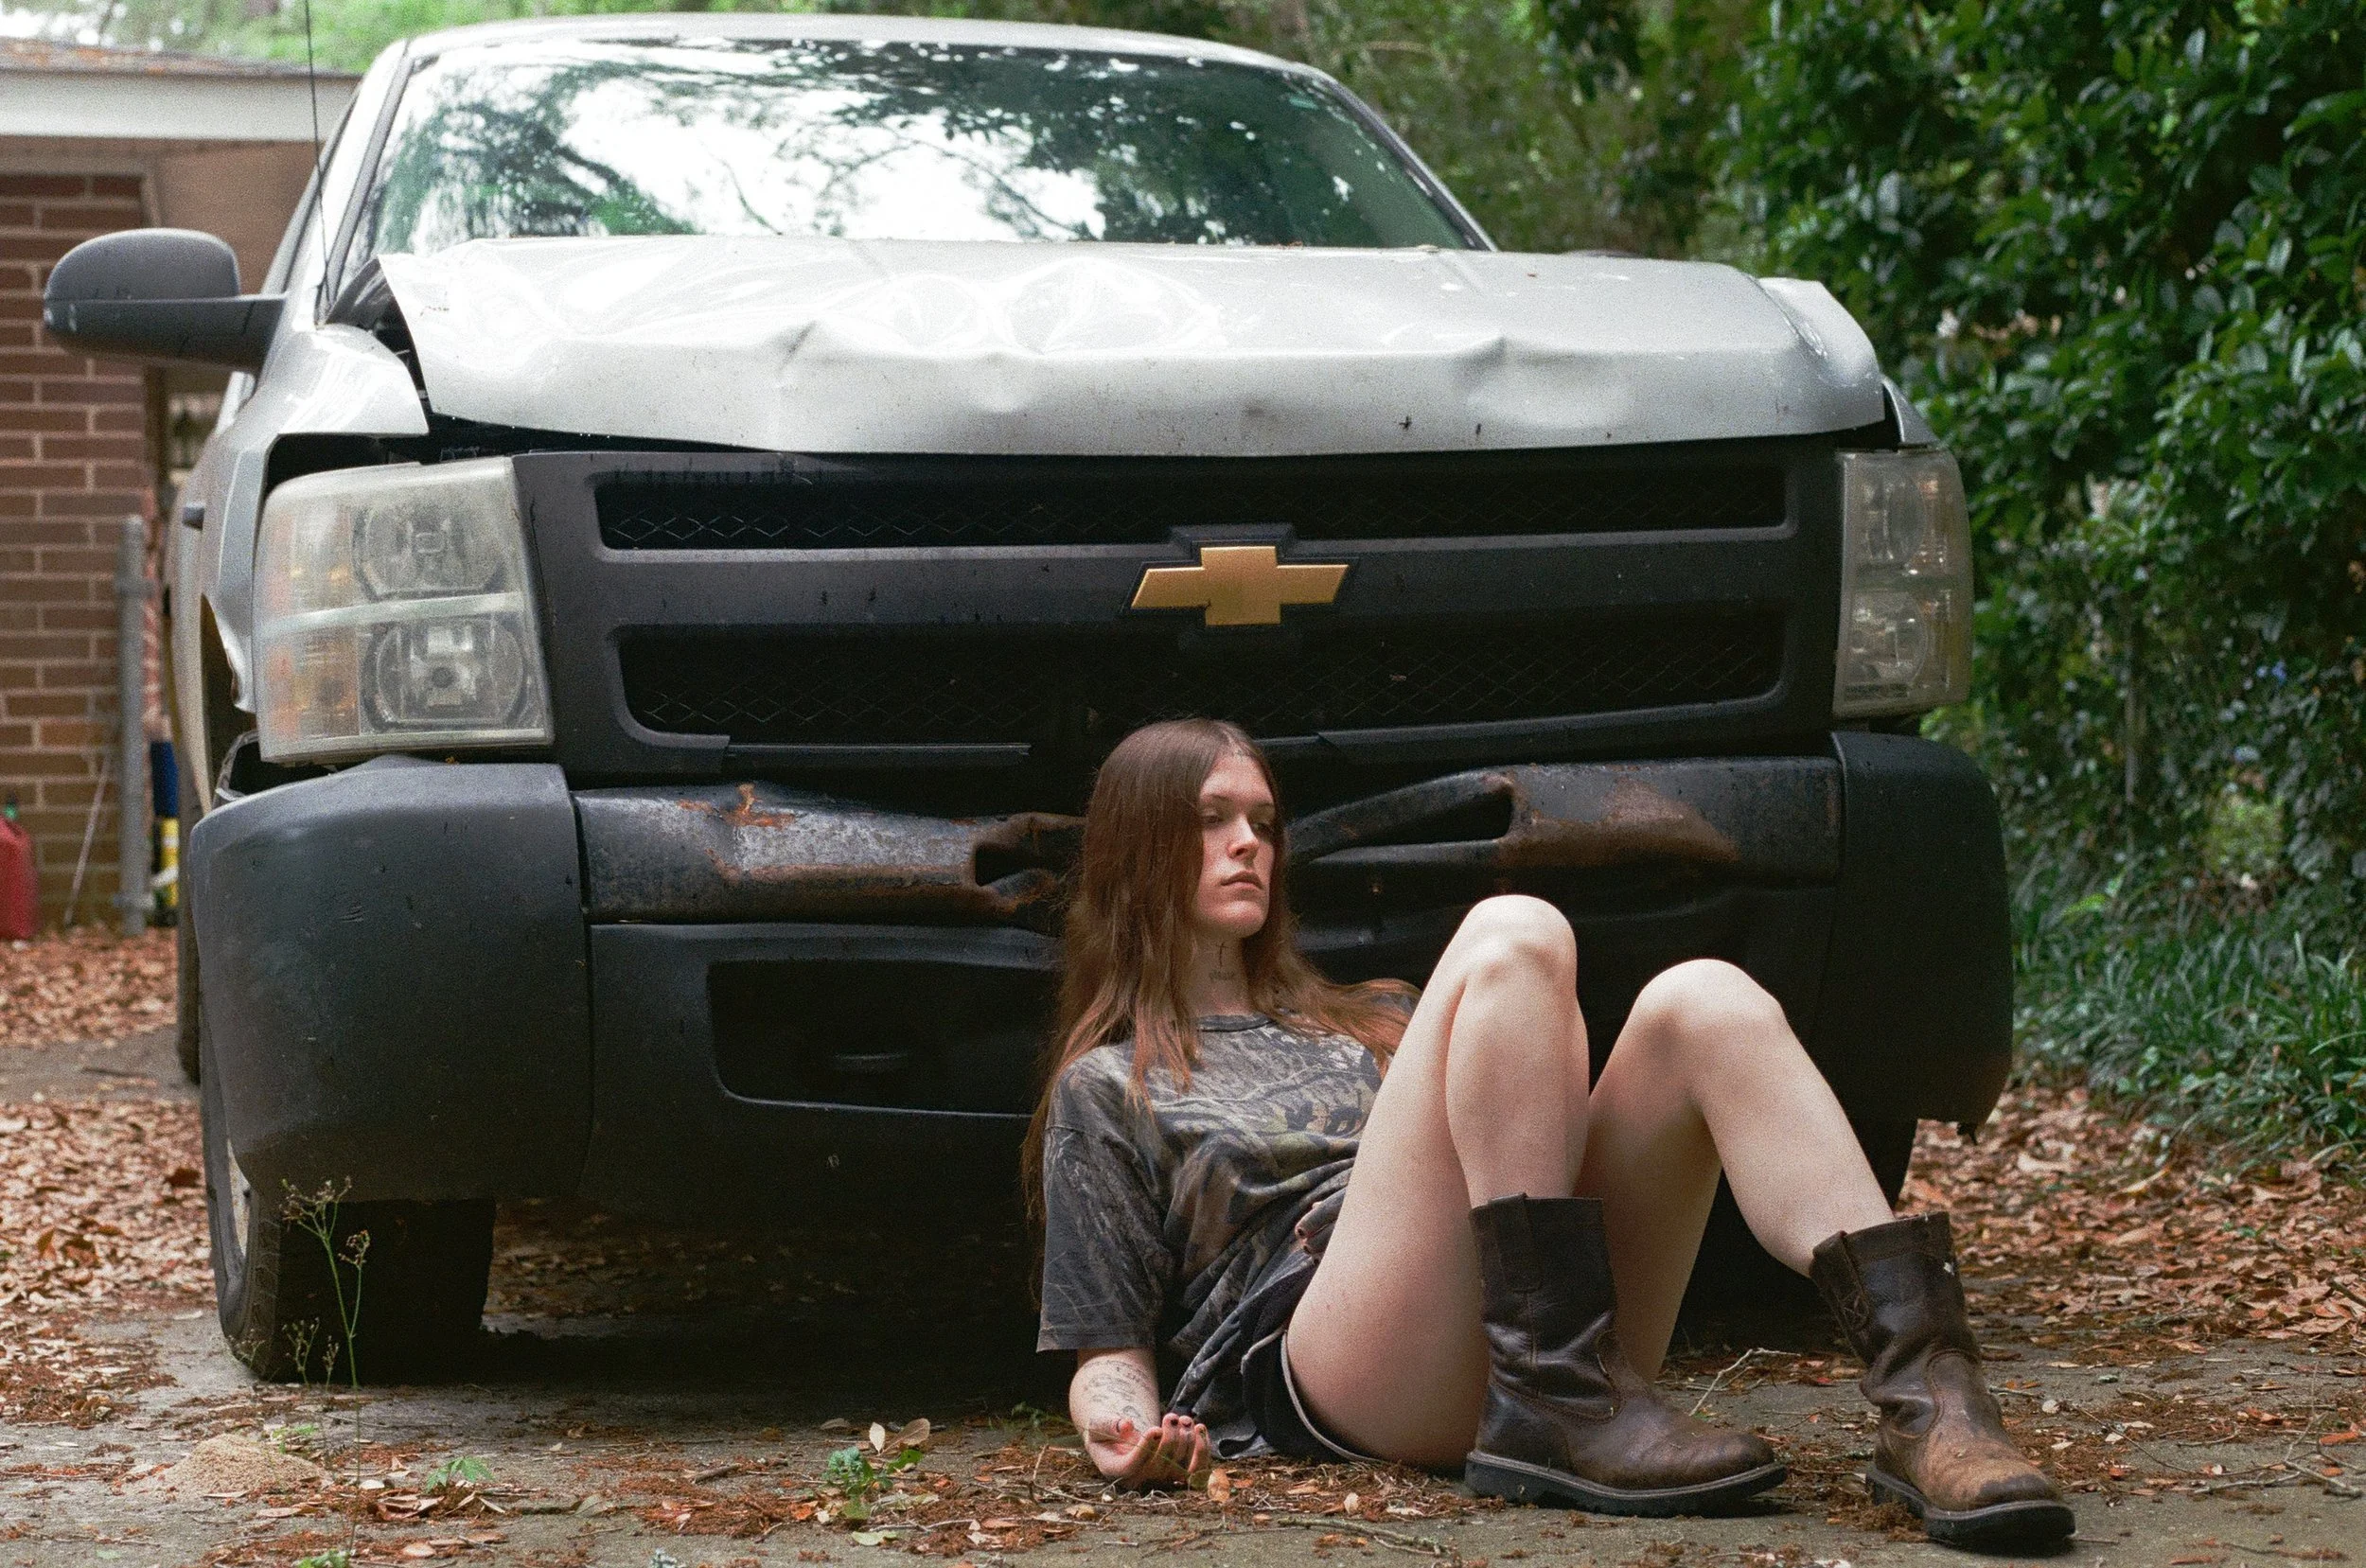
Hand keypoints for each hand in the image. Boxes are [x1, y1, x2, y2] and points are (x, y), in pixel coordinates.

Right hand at [1087, 1410, 1210, 1490]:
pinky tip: (1200, 1428)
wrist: (1118, 1441)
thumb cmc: (1106, 1432)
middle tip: (1171, 1416)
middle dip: (1171, 1439)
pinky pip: (1197, 1469)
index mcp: (1117, 1470)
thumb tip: (1125, 1425)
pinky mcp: (1177, 1474)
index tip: (1155, 1428)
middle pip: (1161, 1466)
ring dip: (1188, 1441)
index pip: (1134, 1466)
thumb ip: (1108, 1424)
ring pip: (1182, 1468)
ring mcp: (1160, 1479)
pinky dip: (1203, 1449)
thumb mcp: (1098, 1424)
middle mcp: (1140, 1480)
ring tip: (1183, 1419)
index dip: (1147, 1448)